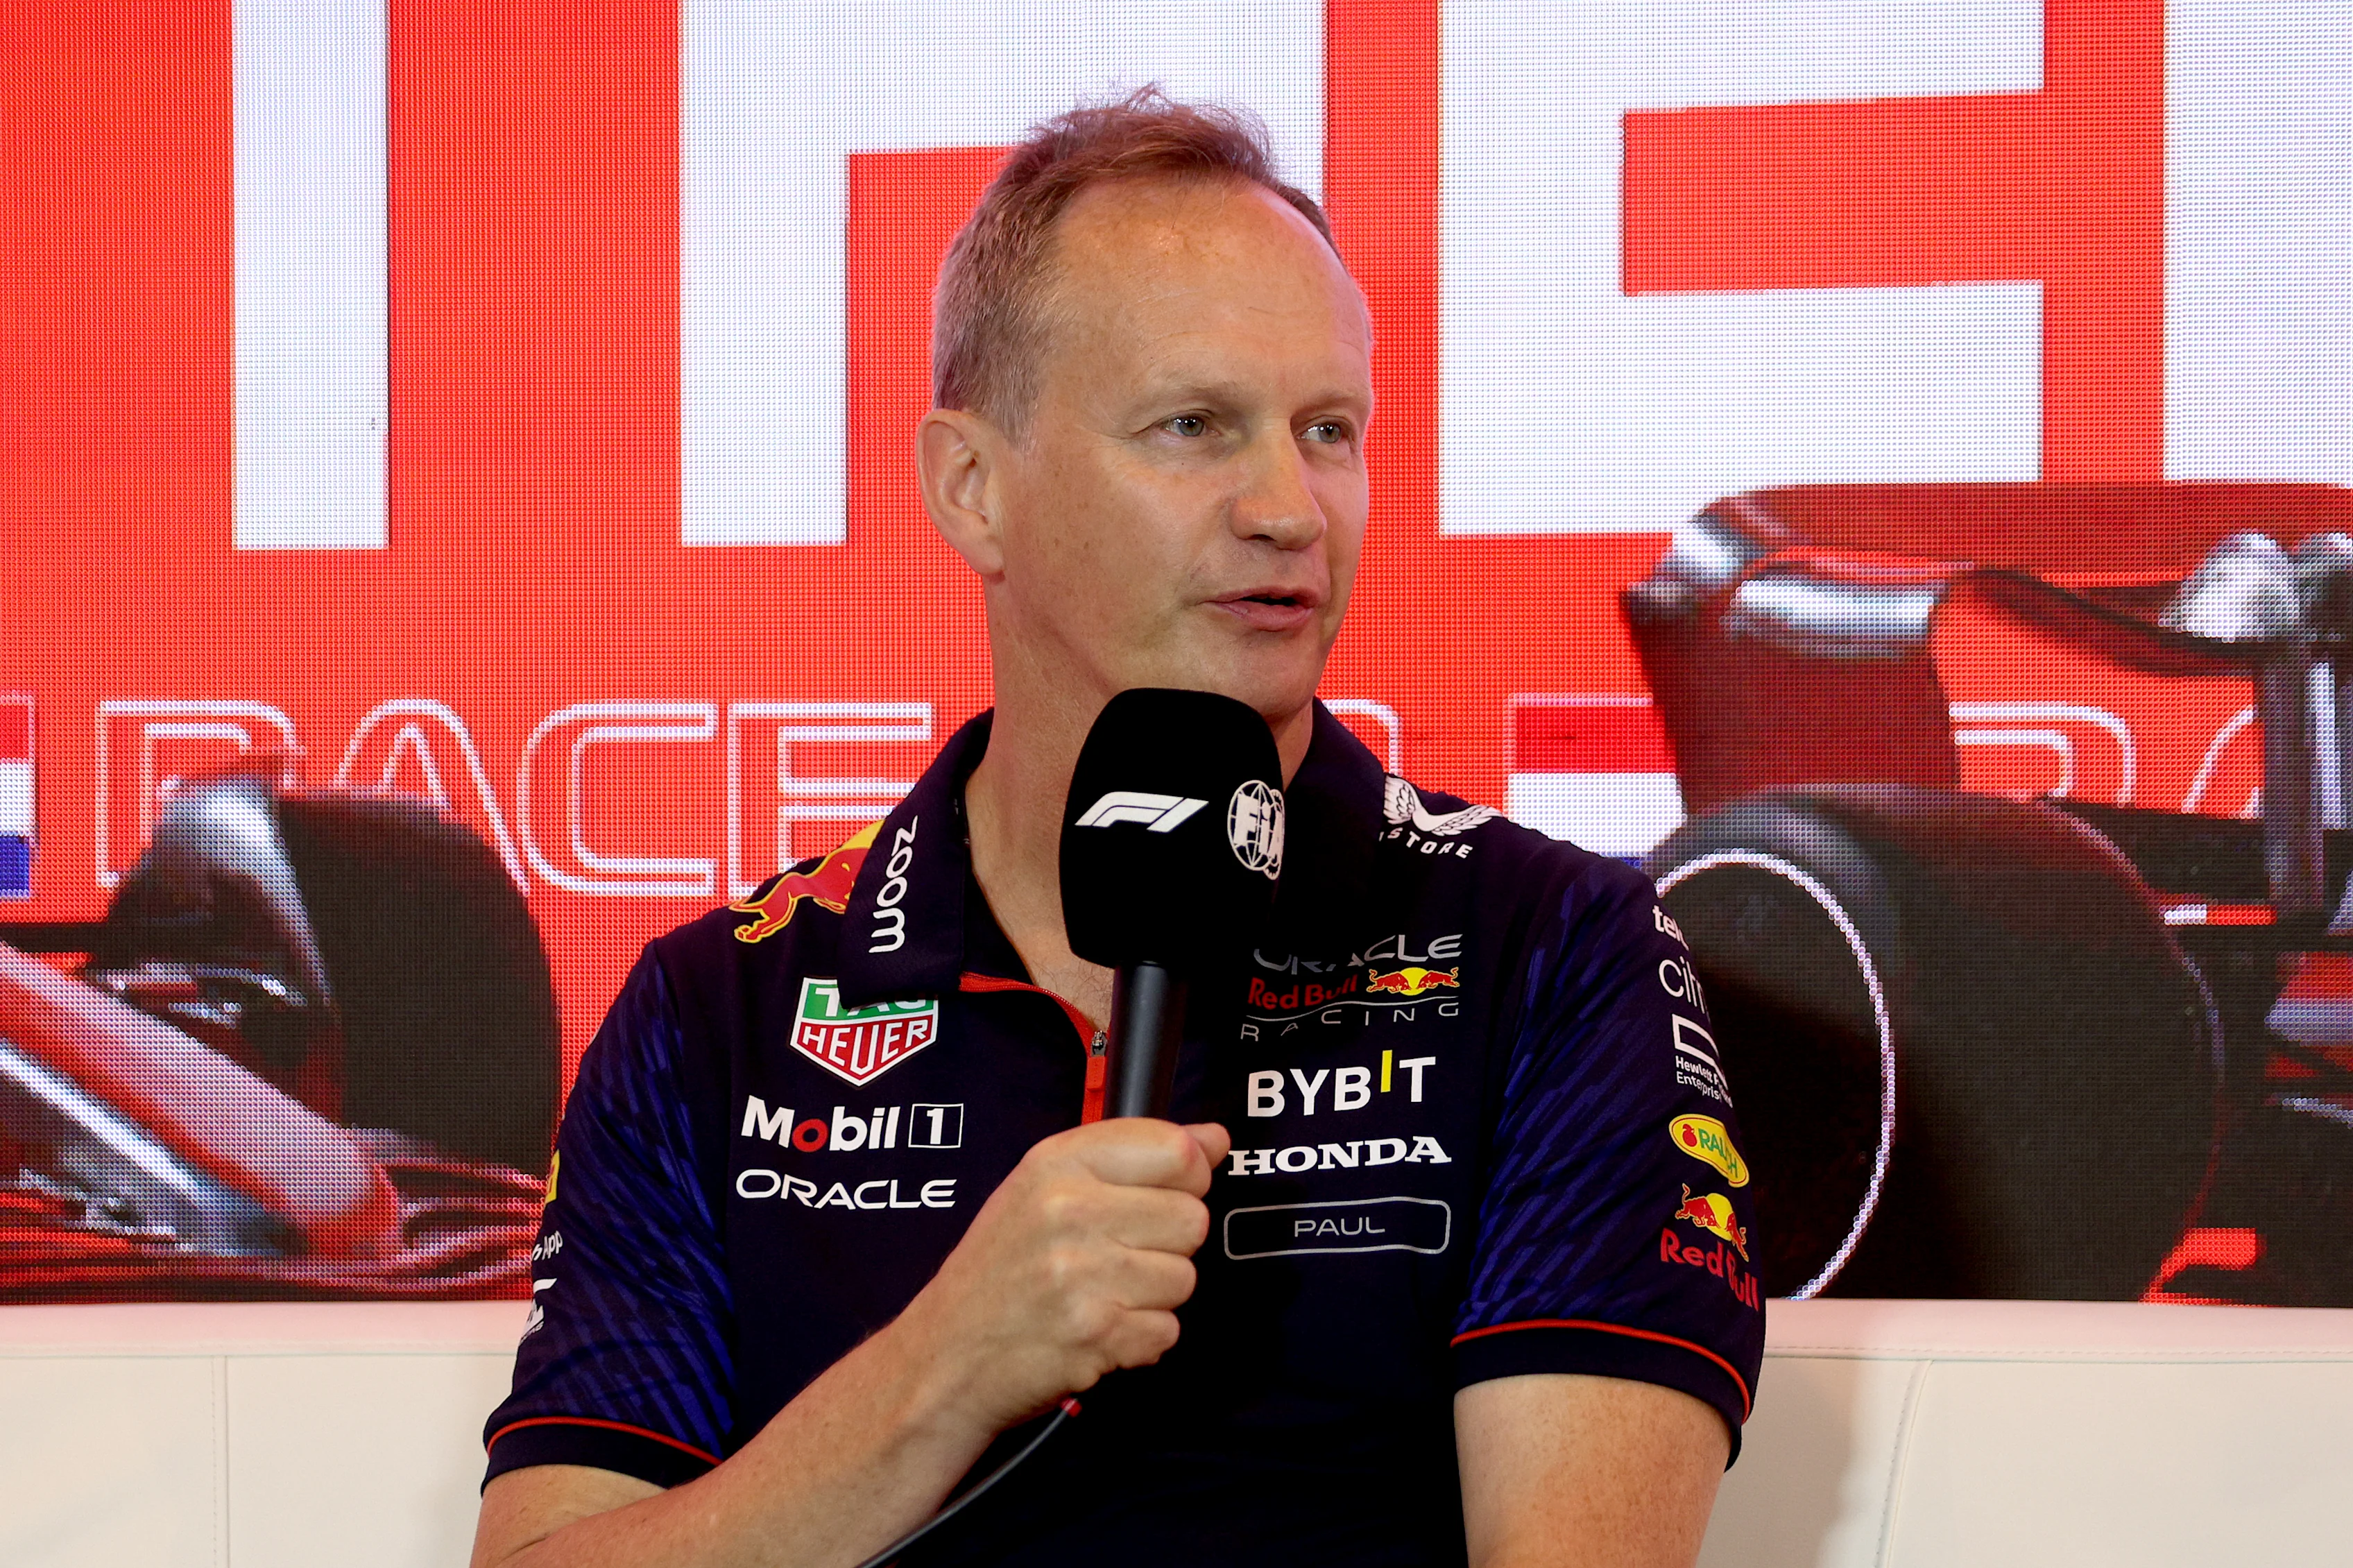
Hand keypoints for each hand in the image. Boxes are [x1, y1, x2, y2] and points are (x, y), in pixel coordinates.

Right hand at [887, 1118, 1231, 1437]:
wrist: (944, 1358)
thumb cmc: (999, 1273)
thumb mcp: (1045, 1188)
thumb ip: (1133, 1155)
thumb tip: (1214, 1139)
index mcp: (1057, 1162)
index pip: (1177, 1150)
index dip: (1183, 1180)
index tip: (1158, 1198)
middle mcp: (1069, 1210)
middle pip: (1192, 1218)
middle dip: (1166, 1245)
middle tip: (1113, 1259)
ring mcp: (1083, 1273)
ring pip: (1185, 1277)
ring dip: (1152, 1297)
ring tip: (1099, 1296)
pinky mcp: (1096, 1333)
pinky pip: (1168, 1330)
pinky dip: (1140, 1340)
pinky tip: (1097, 1331)